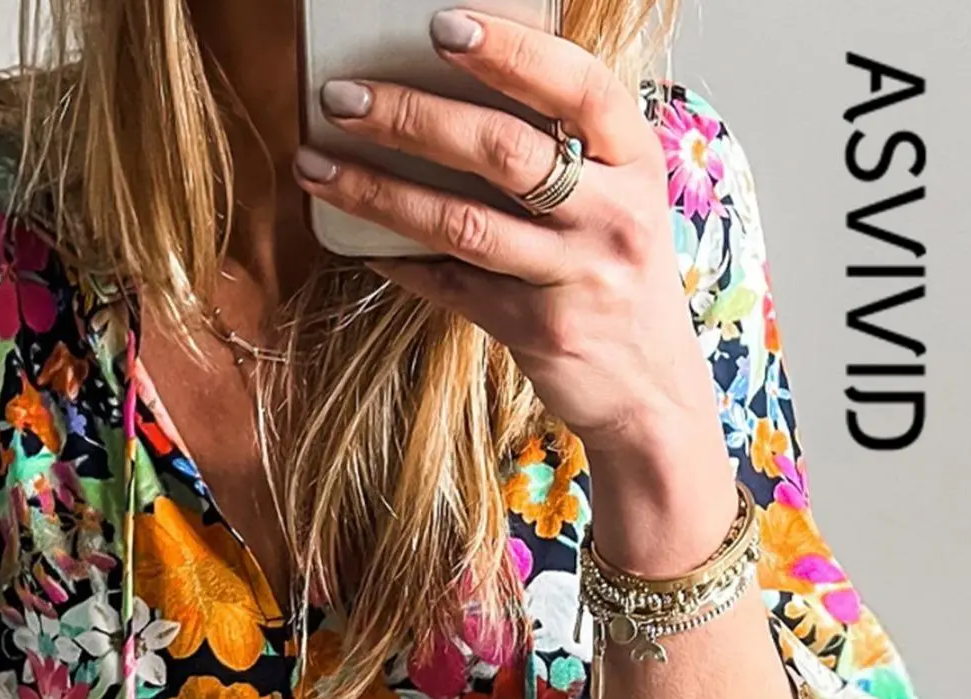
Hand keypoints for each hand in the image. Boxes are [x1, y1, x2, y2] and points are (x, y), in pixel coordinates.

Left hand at [294, 8, 721, 462]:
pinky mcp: (538, 329)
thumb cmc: (617, 276)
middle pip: (504, 151)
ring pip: (463, 222)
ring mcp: (577, 275)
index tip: (443, 27)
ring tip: (318, 167)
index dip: (511, 52)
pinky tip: (357, 242)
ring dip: (379, 192)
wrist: (652, 391)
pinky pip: (451, 285)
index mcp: (635, 159)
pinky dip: (398, 260)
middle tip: (343, 100)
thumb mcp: (616, 199)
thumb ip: (565, 151)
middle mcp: (614, 214)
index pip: (578, 86)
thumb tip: (455, 93)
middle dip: (412, 117)